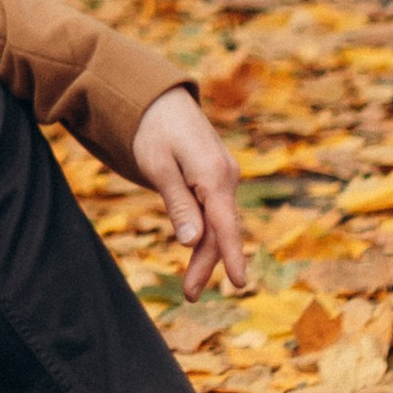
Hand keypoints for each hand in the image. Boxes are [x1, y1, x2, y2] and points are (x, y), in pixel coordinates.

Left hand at [133, 82, 247, 296]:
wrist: (157, 96)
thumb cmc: (152, 129)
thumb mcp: (158, 166)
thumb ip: (178, 203)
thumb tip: (192, 242)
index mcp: (213, 173)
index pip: (225, 224)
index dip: (231, 256)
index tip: (240, 284)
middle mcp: (225, 175)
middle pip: (220, 229)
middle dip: (207, 263)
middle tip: (190, 296)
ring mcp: (221, 175)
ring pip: (216, 222)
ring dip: (205, 252)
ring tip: (190, 286)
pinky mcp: (212, 176)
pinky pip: (212, 210)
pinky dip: (204, 232)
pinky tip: (195, 250)